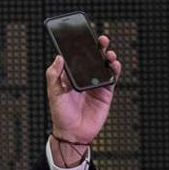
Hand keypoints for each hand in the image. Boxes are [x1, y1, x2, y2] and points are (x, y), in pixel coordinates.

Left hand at [46, 35, 122, 166]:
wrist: (73, 133)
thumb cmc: (60, 114)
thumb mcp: (54, 93)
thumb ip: (54, 75)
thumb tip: (58, 57)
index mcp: (70, 76)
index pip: (77, 57)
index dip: (81, 47)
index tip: (85, 36)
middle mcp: (84, 78)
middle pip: (93, 59)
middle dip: (98, 48)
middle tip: (101, 40)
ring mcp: (95, 85)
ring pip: (104, 66)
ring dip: (108, 57)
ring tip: (108, 53)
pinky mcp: (105, 93)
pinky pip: (112, 78)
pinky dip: (115, 70)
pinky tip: (114, 64)